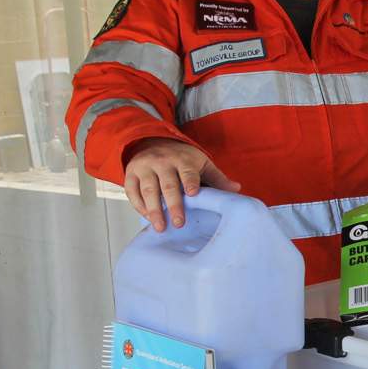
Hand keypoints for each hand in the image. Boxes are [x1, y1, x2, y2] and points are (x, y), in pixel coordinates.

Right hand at [122, 137, 240, 231]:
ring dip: (154, 210)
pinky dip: (139, 206)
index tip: (193, 194)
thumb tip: (236, 189)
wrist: (153, 141)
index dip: (190, 182)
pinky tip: (147, 218)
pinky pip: (132, 191)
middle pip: (168, 185)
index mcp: (183, 159)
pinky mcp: (131, 174)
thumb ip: (217, 178)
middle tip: (179, 223)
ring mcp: (145, 167)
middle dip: (173, 205)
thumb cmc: (182, 158)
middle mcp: (162, 161)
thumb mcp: (201, 163)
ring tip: (160, 227)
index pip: (188, 172)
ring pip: (148, 190)